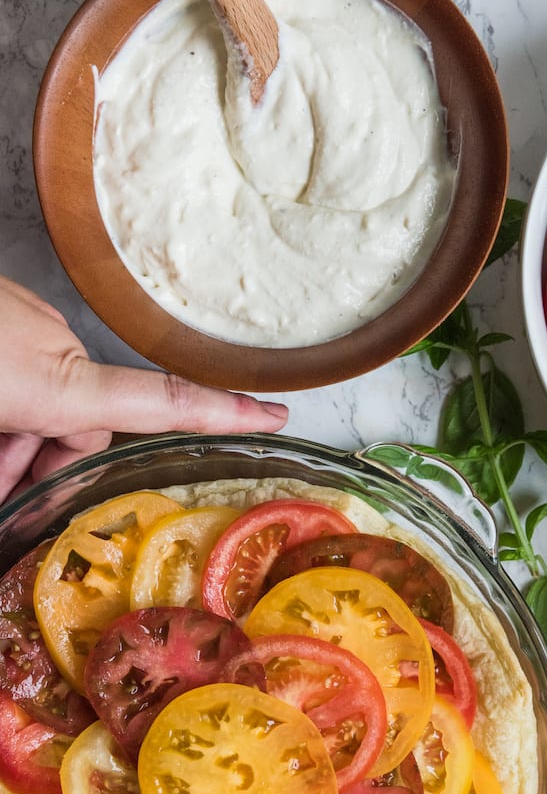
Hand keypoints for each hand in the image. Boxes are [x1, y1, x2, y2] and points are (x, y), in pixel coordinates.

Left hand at [0, 276, 288, 500]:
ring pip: (47, 400)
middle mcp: (58, 344)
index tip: (274, 417)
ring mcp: (32, 318)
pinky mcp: (9, 302)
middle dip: (49, 463)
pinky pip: (24, 366)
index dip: (223, 412)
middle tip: (7, 487)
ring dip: (18, 439)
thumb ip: (13, 469)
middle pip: (83, 423)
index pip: (162, 401)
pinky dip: (7, 400)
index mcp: (61, 383)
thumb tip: (18, 491)